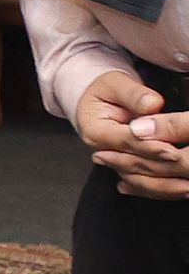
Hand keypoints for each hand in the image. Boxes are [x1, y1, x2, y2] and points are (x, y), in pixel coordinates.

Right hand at [73, 67, 188, 199]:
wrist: (94, 97)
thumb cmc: (104, 90)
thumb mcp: (115, 83)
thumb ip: (134, 94)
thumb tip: (152, 104)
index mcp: (96, 131)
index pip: (127, 142)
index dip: (150, 147)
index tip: (171, 151)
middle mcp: (103, 150)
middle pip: (135, 164)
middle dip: (163, 169)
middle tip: (184, 166)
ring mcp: (115, 161)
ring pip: (140, 179)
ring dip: (165, 185)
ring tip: (186, 187)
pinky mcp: (127, 166)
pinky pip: (145, 182)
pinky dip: (163, 188)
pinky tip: (179, 190)